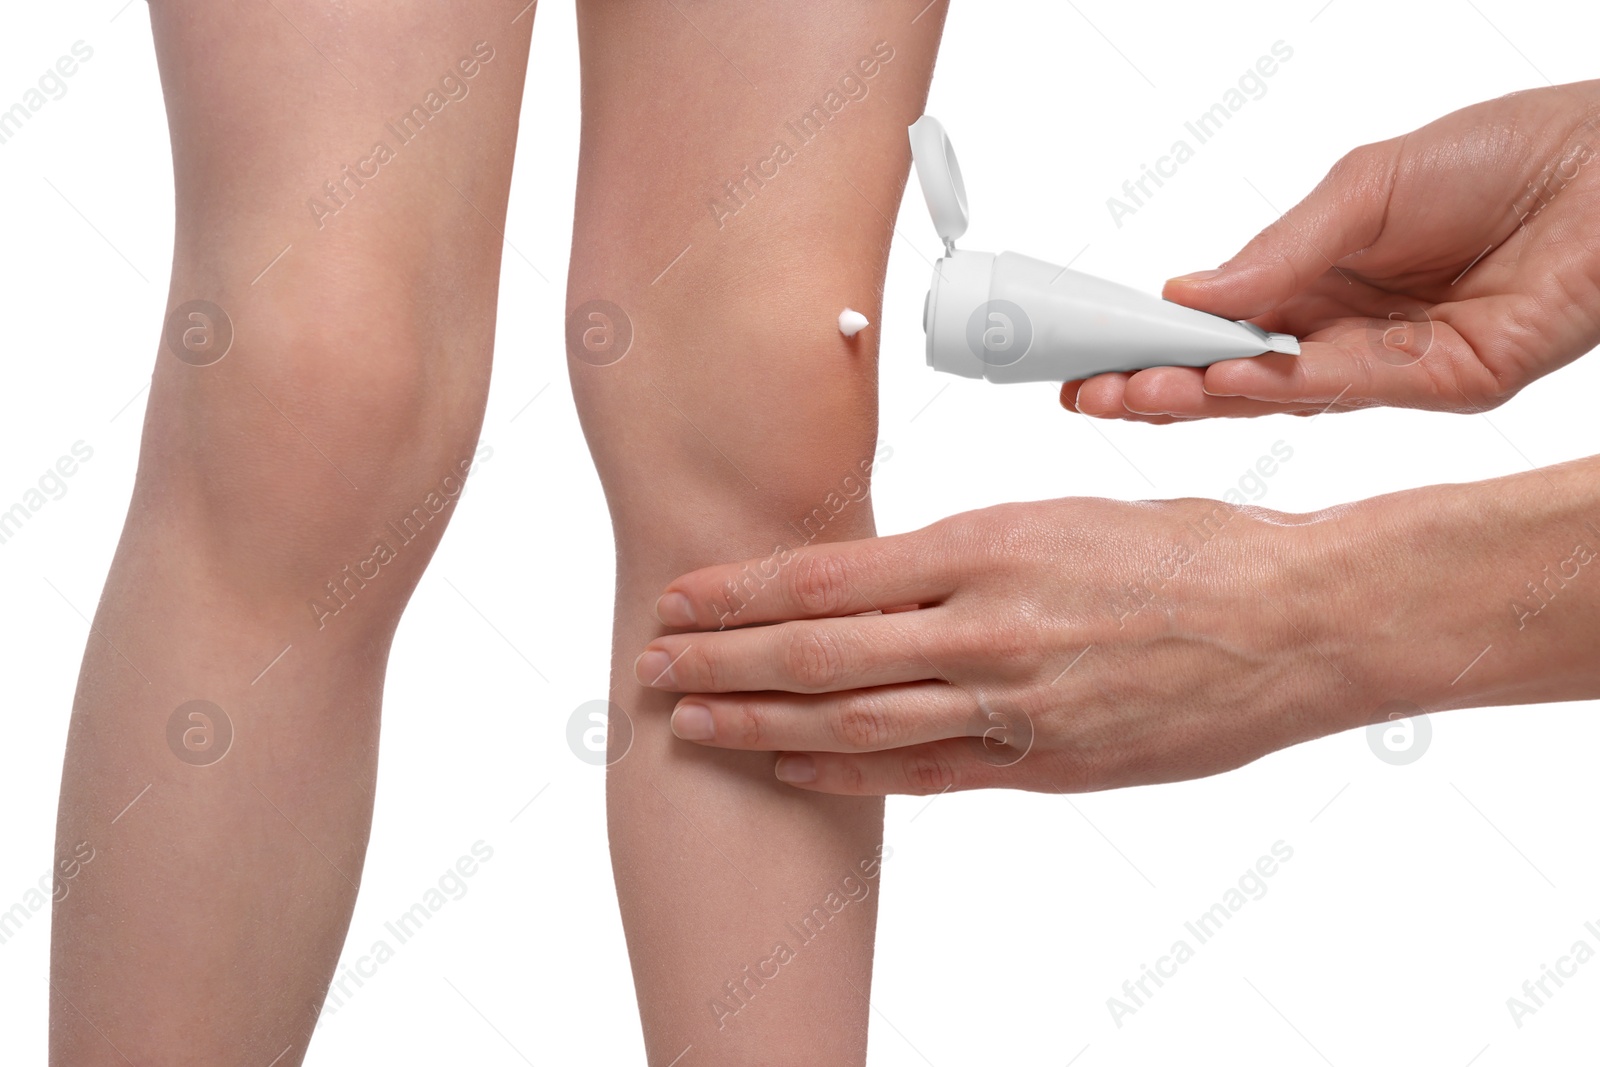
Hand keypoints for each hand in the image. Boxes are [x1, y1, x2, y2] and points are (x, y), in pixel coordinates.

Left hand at [633, 497, 1382, 794]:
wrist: (1301, 620)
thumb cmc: (1190, 549)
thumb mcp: (1062, 518)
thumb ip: (970, 557)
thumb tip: (893, 579)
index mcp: (987, 544)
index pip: (825, 573)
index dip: (737, 593)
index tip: (679, 600)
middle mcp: (985, 626)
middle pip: (817, 651)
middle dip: (720, 662)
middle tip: (648, 667)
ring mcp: (1014, 704)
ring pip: (854, 717)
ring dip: (759, 722)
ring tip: (689, 723)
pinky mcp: (1047, 764)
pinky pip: (924, 774)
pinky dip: (848, 770)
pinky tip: (790, 765)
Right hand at [1064, 80, 1599, 420]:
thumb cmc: (1503, 156)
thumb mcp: (1363, 187)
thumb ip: (1278, 248)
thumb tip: (1184, 290)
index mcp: (1323, 282)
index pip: (1222, 326)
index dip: (1156, 342)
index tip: (1090, 351)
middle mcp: (1349, 334)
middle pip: (1237, 374)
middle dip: (1158, 384)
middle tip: (1085, 391)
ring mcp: (1395, 368)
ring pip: (1279, 393)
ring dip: (1199, 394)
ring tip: (1128, 392)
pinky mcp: (1447, 386)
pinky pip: (1347, 387)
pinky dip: (1276, 383)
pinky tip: (1217, 377)